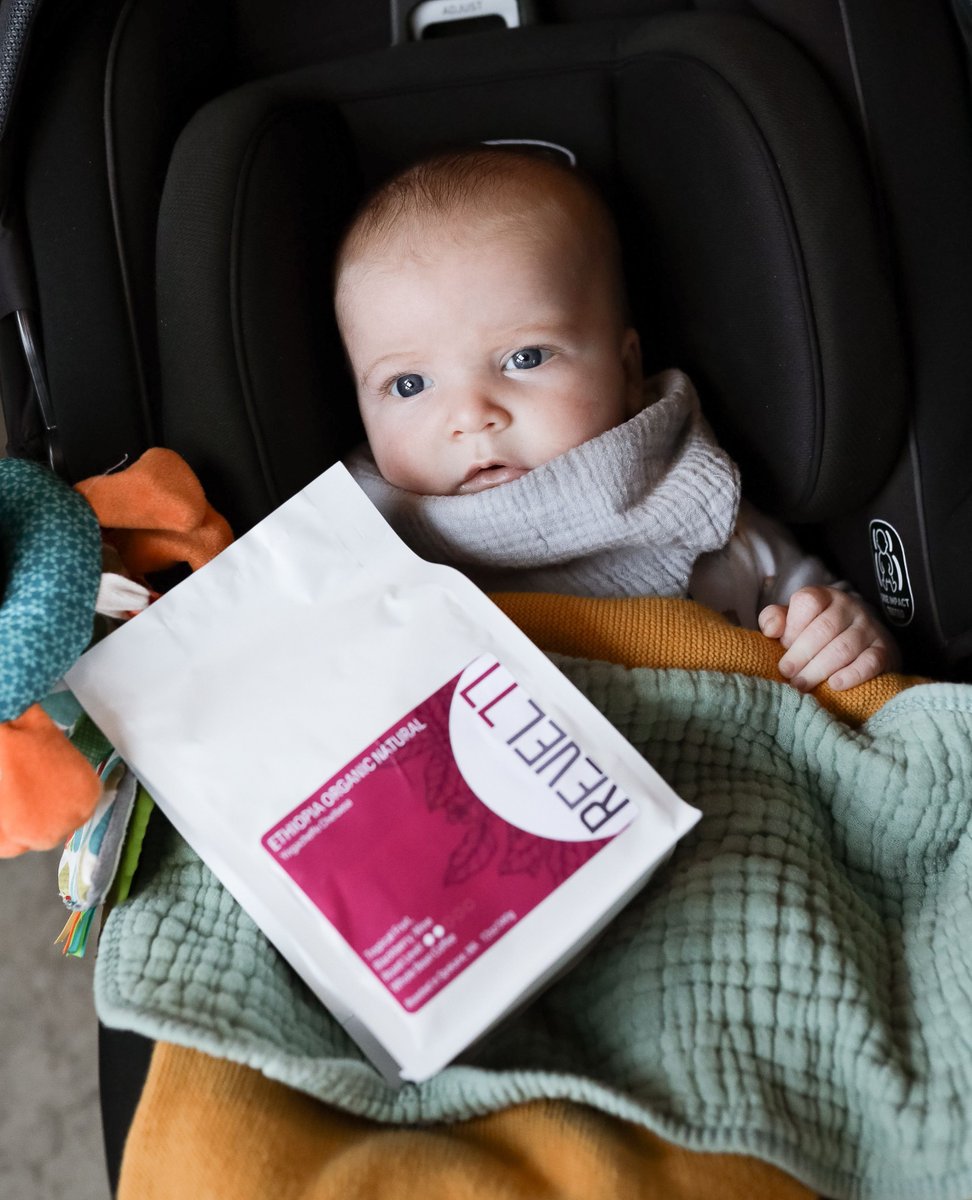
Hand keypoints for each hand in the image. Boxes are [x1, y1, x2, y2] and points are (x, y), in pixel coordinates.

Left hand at [758, 586, 898, 691]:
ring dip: (819, 669)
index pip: (807, 601)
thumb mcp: (795, 621)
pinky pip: (870, 662)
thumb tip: (770, 630)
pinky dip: (852, 675)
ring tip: (802, 685)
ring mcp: (869, 628)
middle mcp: (849, 607)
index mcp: (824, 596)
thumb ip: (776, 619)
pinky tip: (835, 685)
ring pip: (844, 648)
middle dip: (801, 654)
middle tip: (788, 675)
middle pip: (824, 628)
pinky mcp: (884, 651)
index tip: (782, 647)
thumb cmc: (818, 633)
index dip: (792, 626)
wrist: (865, 641)